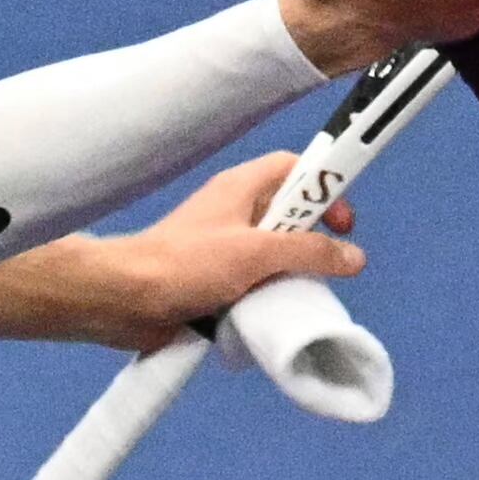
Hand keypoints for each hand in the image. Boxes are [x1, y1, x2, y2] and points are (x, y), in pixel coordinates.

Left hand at [79, 150, 363, 350]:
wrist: (125, 300)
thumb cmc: (186, 264)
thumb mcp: (257, 253)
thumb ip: (308, 252)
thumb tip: (353, 257)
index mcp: (241, 187)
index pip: (294, 168)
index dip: (325, 186)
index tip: (343, 220)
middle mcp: (233, 212)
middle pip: (288, 214)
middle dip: (311, 238)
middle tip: (325, 263)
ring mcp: (222, 247)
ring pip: (273, 252)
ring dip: (289, 272)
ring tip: (299, 291)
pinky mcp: (212, 280)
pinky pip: (253, 281)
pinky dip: (267, 294)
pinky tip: (272, 311)